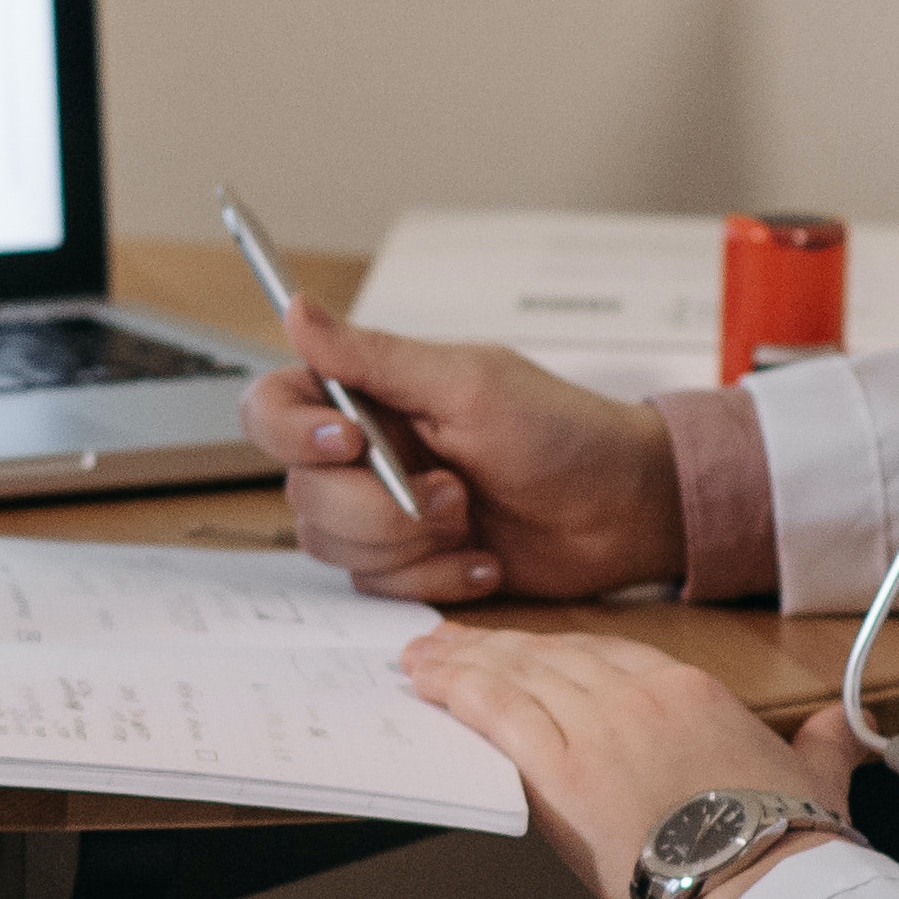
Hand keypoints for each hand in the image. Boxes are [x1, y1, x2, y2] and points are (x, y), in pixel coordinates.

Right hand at [250, 302, 685, 602]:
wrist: (624, 511)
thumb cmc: (561, 433)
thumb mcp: (468, 385)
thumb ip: (375, 357)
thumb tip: (297, 310)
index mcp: (368, 395)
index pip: (273, 408)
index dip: (292, 432)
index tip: (351, 441)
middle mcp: (362, 453)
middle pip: (302, 492)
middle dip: (376, 508)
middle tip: (451, 494)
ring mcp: (382, 512)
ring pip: (332, 546)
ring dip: (408, 545)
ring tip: (472, 523)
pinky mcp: (407, 563)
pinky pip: (378, 588)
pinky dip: (435, 577)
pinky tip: (485, 559)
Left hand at [404, 632, 858, 898]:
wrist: (762, 882)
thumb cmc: (786, 843)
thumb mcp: (818, 778)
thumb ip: (823, 742)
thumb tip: (844, 723)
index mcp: (693, 692)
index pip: (609, 655)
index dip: (557, 650)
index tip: (529, 647)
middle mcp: (639, 696)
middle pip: (554, 657)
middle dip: (498, 649)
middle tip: (452, 643)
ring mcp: (597, 727)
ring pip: (517, 676)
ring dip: (463, 663)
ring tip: (422, 658)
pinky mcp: (561, 769)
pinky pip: (497, 712)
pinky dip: (456, 689)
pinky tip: (426, 680)